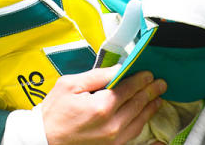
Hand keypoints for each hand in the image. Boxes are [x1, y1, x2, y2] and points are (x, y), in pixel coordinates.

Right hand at [40, 65, 167, 144]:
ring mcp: (113, 140)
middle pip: (138, 104)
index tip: (149, 73)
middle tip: (161, 83)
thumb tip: (119, 68)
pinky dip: (142, 124)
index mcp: (102, 106)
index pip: (129, 88)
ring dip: (150, 108)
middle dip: (151, 91)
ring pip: (139, 121)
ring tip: (158, 98)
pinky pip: (133, 136)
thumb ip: (97, 75)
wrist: (43, 140)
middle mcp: (112, 125)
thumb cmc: (53, 113)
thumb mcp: (70, 85)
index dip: (142, 79)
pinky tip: (145, 117)